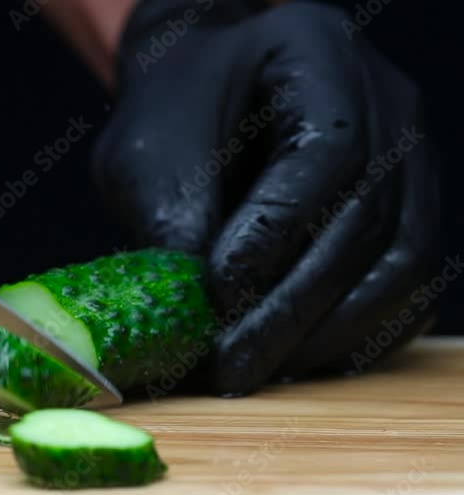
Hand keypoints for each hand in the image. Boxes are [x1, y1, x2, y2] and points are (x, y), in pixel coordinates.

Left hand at [91, 0, 441, 395]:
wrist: (202, 93)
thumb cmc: (171, 112)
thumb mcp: (149, 152)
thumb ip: (177, 221)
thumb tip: (206, 316)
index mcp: (321, 58)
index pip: (326, 156)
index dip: (275, 235)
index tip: (218, 297)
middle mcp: (386, 105)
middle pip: (367, 220)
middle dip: (293, 309)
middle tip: (233, 366)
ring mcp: (409, 160)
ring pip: (401, 263)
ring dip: (329, 333)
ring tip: (260, 372)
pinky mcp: (407, 213)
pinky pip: (407, 286)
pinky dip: (360, 334)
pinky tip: (301, 361)